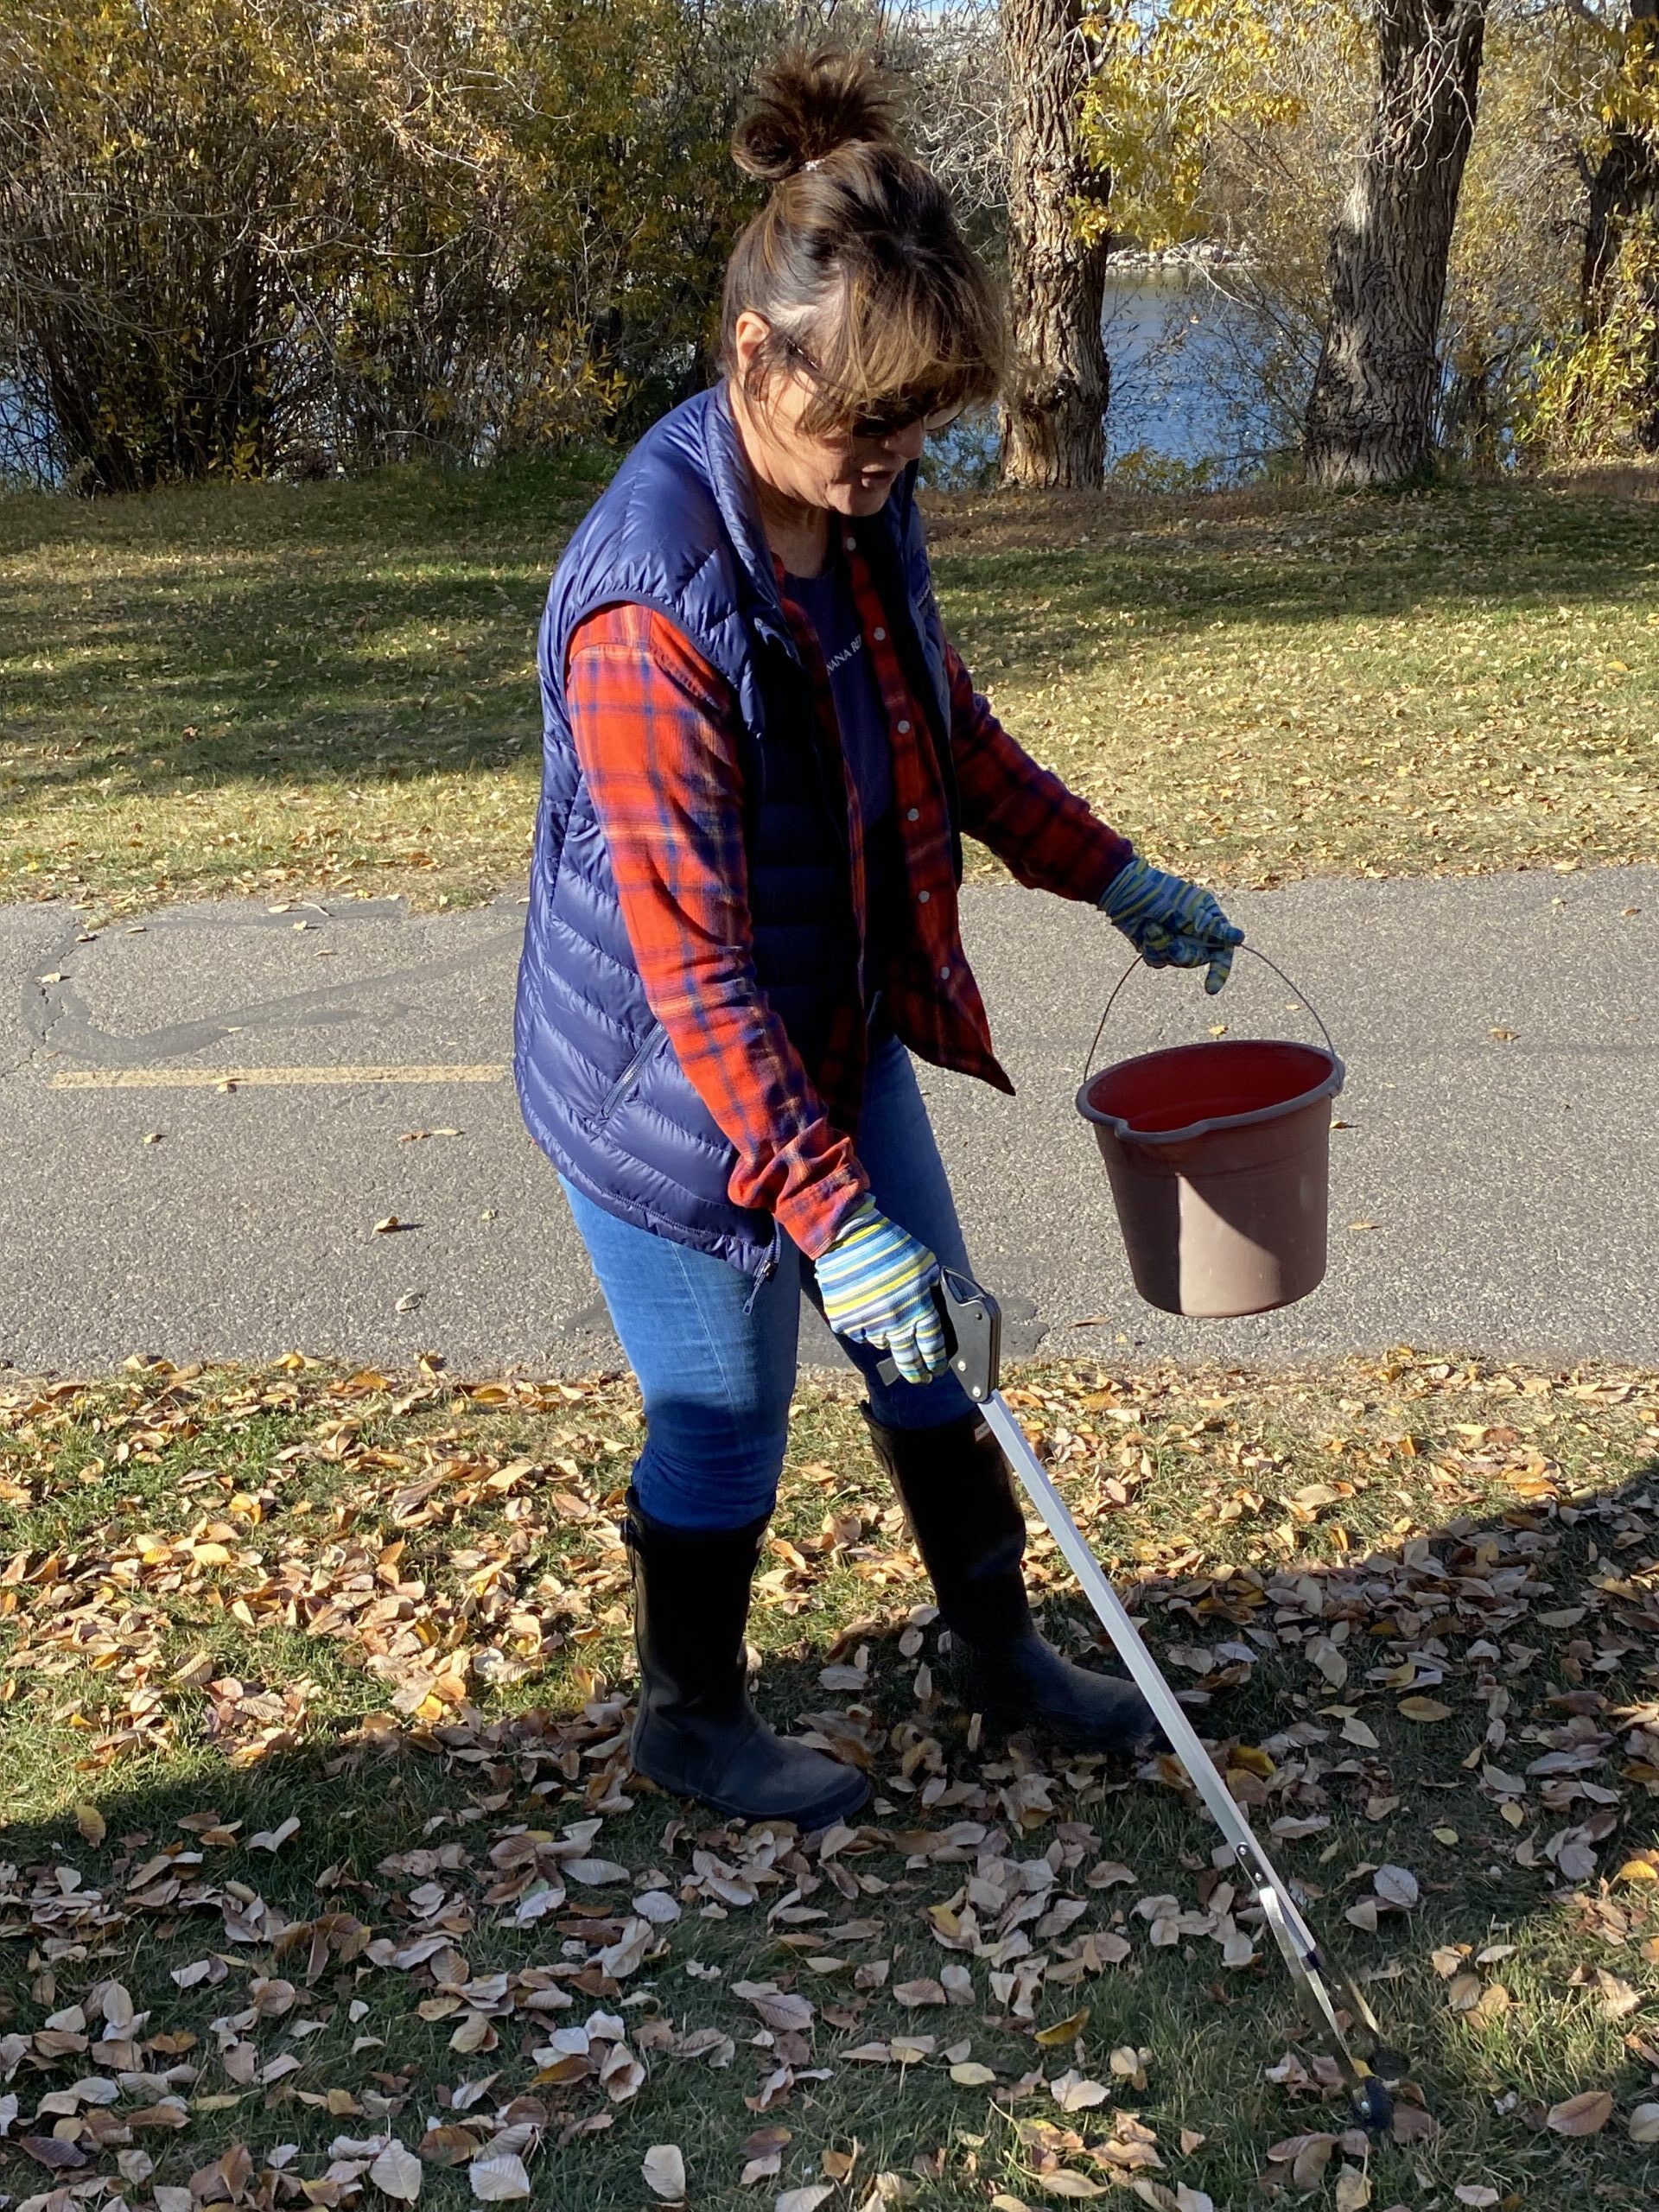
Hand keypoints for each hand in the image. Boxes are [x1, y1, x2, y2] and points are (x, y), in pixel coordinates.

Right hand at [815, 1197, 946, 1385]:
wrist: (850, 1236)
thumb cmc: (890, 1244)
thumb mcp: (925, 1262)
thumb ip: (932, 1288)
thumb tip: (937, 1305)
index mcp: (919, 1307)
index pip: (933, 1346)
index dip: (936, 1361)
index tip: (937, 1368)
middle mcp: (895, 1321)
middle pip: (909, 1360)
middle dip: (917, 1373)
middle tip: (921, 1378)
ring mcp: (868, 1323)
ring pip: (882, 1343)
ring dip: (887, 1337)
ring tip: (886, 1316)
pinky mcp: (845, 1322)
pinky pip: (859, 1333)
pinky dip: (863, 1324)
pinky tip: (865, 1305)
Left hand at [1100, 854, 1242, 993]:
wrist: (1124, 890)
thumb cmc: (1161, 893)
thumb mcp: (1190, 910)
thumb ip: (1213, 928)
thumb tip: (1240, 939)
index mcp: (1209, 919)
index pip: (1222, 950)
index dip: (1219, 971)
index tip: (1210, 989)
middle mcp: (1195, 932)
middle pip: (1197, 960)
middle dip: (1183, 954)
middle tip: (1173, 945)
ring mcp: (1175, 939)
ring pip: (1175, 961)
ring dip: (1163, 947)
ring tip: (1153, 927)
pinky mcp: (1156, 946)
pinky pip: (1158, 960)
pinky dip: (1151, 948)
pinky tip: (1145, 931)